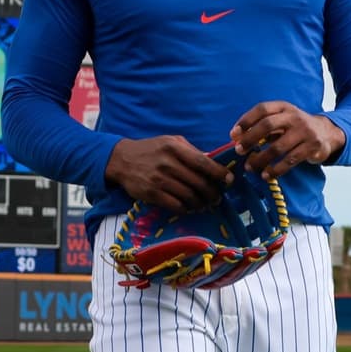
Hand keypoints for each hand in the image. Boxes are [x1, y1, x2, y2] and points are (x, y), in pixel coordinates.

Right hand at [105, 136, 233, 215]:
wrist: (121, 159)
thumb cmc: (151, 149)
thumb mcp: (171, 142)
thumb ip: (191, 151)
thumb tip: (213, 163)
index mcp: (175, 147)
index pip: (203, 162)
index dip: (219, 173)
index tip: (229, 180)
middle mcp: (168, 163)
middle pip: (199, 182)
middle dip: (212, 193)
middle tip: (217, 197)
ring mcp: (159, 179)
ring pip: (189, 196)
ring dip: (201, 203)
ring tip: (204, 204)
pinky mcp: (151, 194)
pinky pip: (176, 205)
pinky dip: (186, 209)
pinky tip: (189, 208)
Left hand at [230, 101, 345, 180]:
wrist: (327, 133)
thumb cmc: (296, 128)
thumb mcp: (283, 120)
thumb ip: (263, 127)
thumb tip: (237, 138)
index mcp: (284, 107)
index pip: (262, 109)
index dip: (246, 120)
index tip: (233, 134)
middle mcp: (294, 116)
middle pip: (267, 125)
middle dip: (250, 139)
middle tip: (239, 150)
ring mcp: (304, 131)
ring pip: (277, 147)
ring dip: (260, 159)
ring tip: (249, 167)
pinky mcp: (312, 147)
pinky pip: (290, 160)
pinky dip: (276, 170)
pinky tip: (267, 175)